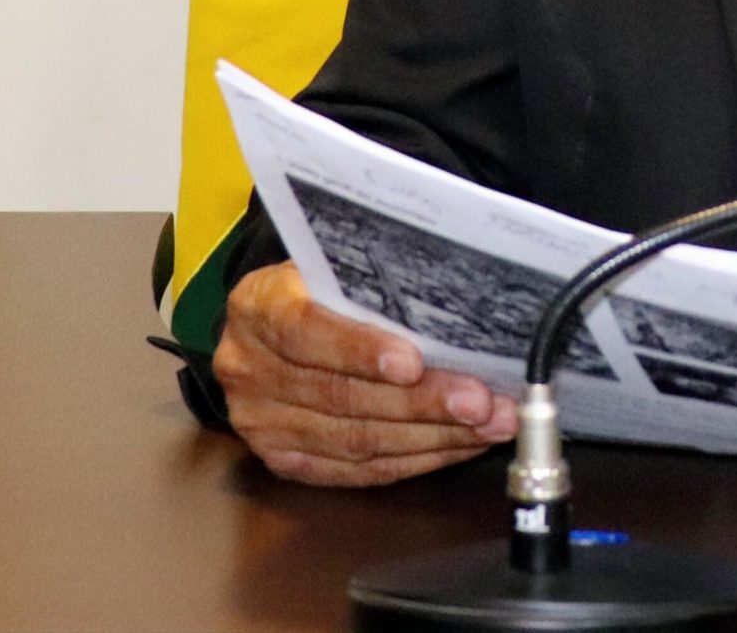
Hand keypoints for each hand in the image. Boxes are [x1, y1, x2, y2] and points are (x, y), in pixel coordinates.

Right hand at [213, 261, 517, 486]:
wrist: (270, 323)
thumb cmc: (319, 285)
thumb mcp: (333, 265)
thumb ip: (373, 283)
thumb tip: (453, 297)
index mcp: (258, 307)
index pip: (305, 331)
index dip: (360, 350)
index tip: (413, 362)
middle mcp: (249, 369)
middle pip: (341, 396)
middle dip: (422, 402)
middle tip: (481, 401)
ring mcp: (263, 422)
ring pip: (357, 441)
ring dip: (433, 437)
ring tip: (487, 426)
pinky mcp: (284, 460)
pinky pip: (358, 471)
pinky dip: (416, 460)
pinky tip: (457, 446)